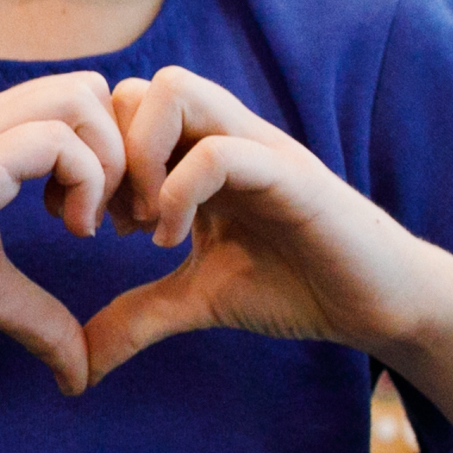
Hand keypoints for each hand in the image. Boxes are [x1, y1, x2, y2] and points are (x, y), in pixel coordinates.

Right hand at [0, 74, 124, 394]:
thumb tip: (81, 374)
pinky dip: (85, 182)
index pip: (81, 103)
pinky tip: (68, 229)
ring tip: (90, 225)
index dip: (113, 153)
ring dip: (110, 163)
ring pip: (82, 99)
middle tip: (116, 219)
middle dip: (127, 151)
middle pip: (94, 88)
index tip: (106, 221)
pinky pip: (55, 140)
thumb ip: (40, 316)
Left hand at [83, 68, 452, 383]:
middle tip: (107, 222)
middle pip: (135, 86)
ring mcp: (257, 149)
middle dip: (103, 154)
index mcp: (196, 156)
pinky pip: (218, 151)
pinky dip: (177, 193)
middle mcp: (224, 137)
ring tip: (141, 225)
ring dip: (138, 159)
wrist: (375, 304)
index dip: (88, 161)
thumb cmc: (294, 287)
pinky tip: (170, 242)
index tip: (87, 222)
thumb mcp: (197, 301)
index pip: (119, 109)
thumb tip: (78, 366)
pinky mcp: (290, 175)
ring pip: (174, 91)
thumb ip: (136, 317)